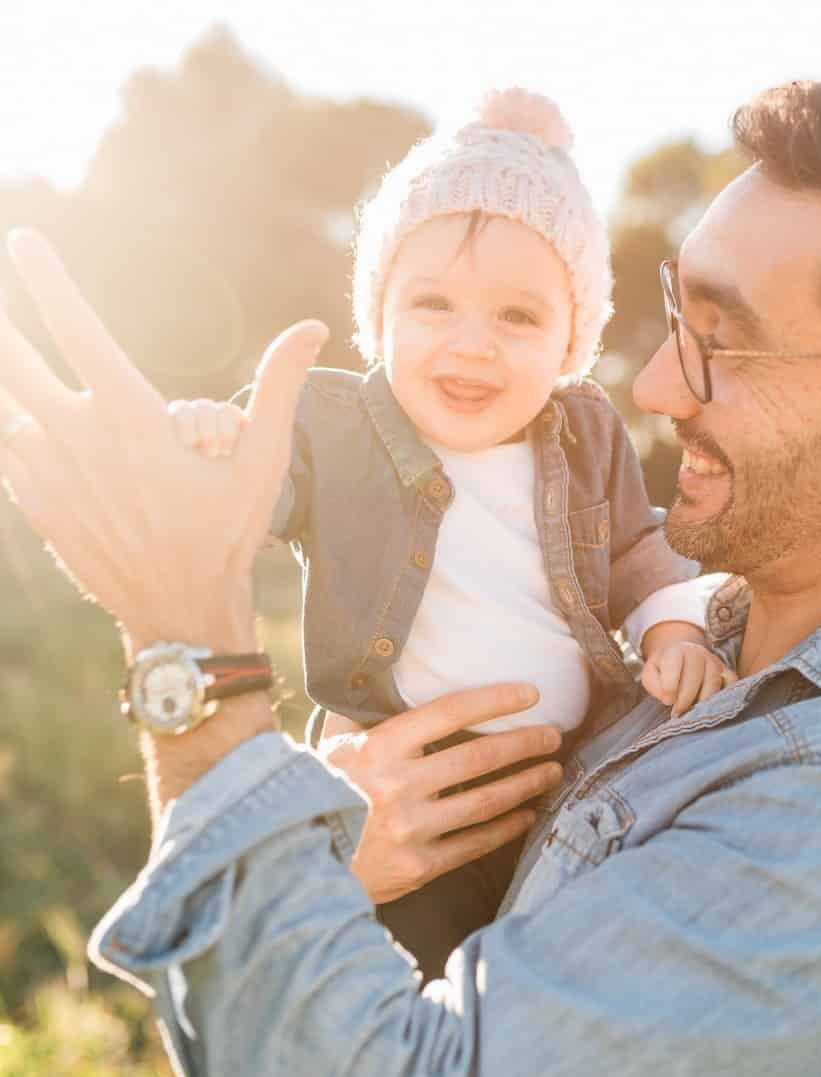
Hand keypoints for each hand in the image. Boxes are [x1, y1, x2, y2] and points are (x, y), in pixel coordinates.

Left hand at [0, 228, 324, 651]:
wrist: (178, 613)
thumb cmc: (226, 535)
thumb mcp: (262, 462)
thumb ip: (280, 387)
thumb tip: (312, 327)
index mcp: (129, 417)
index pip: (73, 326)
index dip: (44, 278)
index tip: (22, 241)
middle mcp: (77, 438)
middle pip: (10, 358)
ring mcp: (47, 472)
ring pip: (1, 402)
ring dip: (2, 373)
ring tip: (4, 349)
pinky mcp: (34, 501)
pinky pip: (4, 446)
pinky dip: (4, 422)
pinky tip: (11, 413)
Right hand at [319, 684, 564, 903]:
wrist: (295, 862)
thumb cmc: (314, 796)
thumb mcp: (329, 748)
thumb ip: (358, 717)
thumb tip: (374, 678)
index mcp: (378, 748)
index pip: (450, 712)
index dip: (495, 700)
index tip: (530, 693)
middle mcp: (398, 786)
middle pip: (480, 757)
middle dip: (525, 743)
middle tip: (554, 735)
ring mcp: (411, 828)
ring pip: (486, 801)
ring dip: (526, 784)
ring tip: (551, 771)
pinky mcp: (419, 866)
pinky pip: (475, 843)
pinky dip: (506, 828)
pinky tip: (526, 815)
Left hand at [642, 641, 736, 717]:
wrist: (681, 658)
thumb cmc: (663, 670)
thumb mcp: (650, 674)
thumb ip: (653, 684)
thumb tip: (668, 698)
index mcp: (676, 651)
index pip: (674, 663)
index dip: (670, 684)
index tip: (667, 701)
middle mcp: (698, 653)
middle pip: (695, 674)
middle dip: (685, 698)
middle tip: (677, 714)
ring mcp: (715, 662)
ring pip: (714, 681)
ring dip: (703, 701)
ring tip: (692, 714)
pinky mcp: (727, 672)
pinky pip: (731, 683)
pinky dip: (725, 696)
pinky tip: (712, 708)